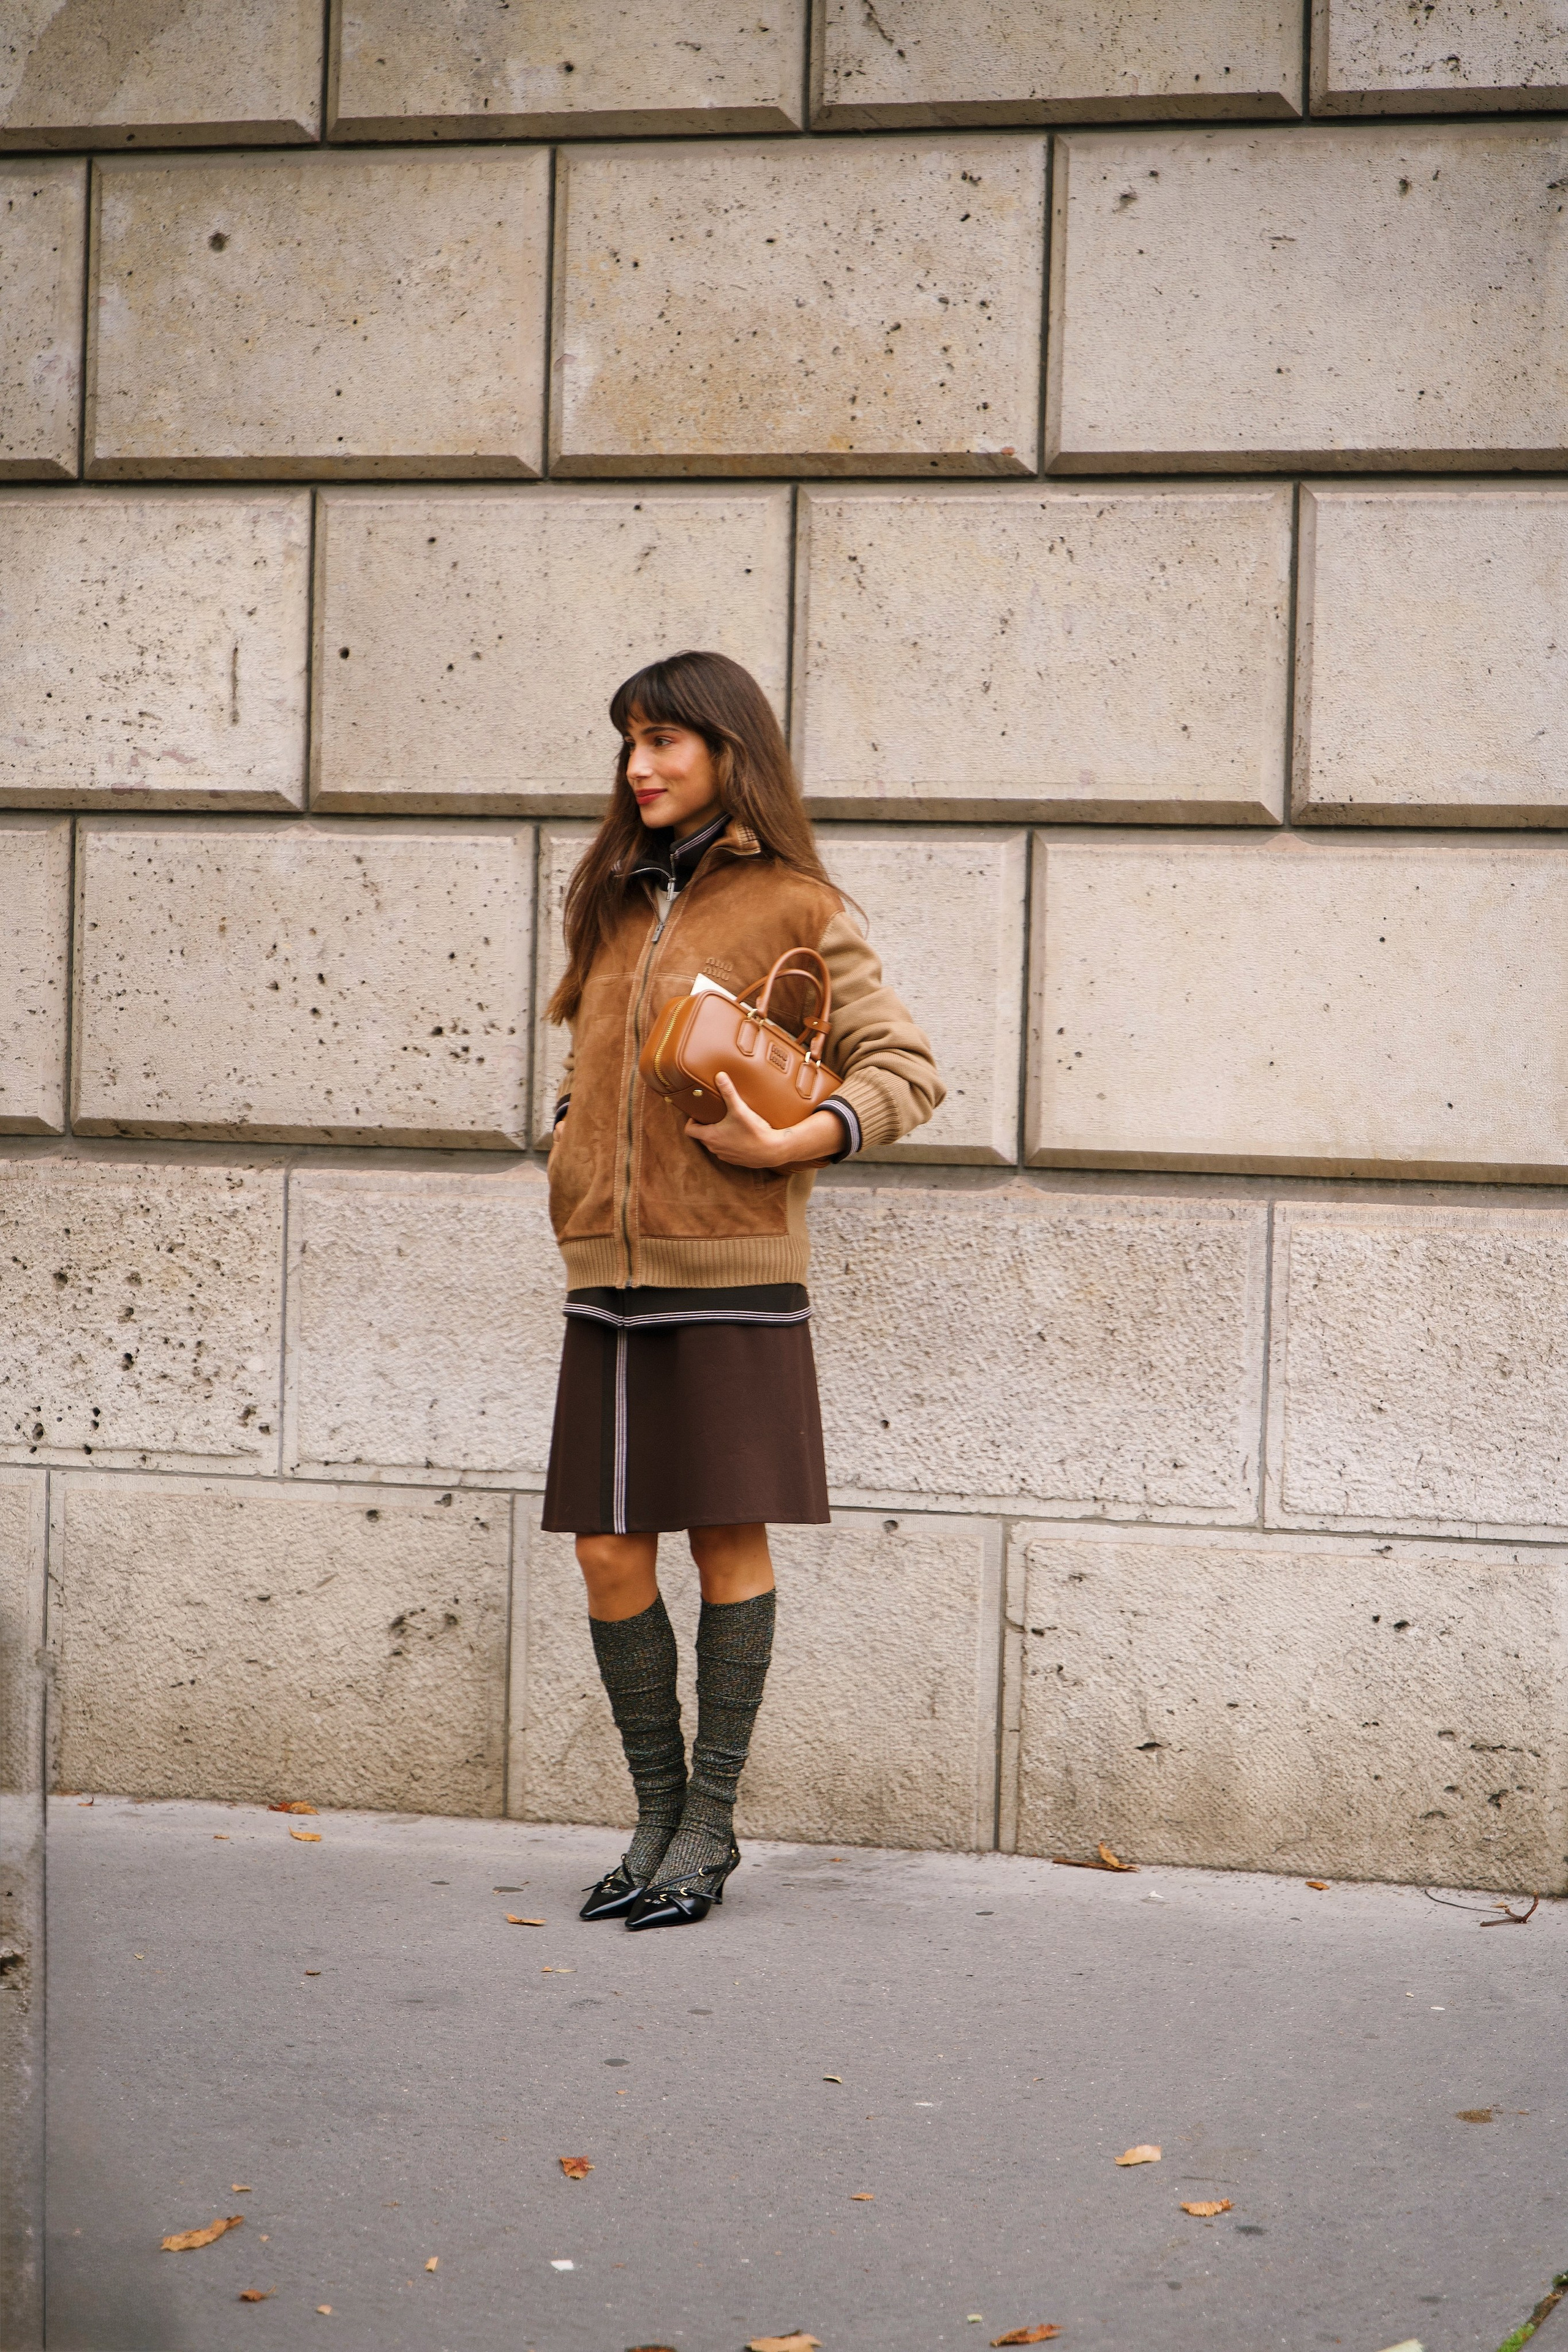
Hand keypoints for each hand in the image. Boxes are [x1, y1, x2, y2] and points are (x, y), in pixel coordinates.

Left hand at [685, 1073, 840, 1168]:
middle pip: (701, 1137)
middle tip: (712, 1115)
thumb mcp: (739, 1109)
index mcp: (710, 1136)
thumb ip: (728, 1091)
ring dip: (716, 1135)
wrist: (771, 1150)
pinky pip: (726, 1151)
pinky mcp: (735, 1160)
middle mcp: (714, 1148)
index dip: (691, 1121)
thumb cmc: (753, 1131)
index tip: (699, 1113)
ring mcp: (724, 1156)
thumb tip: (719, 1075)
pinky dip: (728, 1144)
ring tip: (725, 1124)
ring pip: (714, 1145)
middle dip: (705, 1126)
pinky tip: (738, 1135)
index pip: (689, 1130)